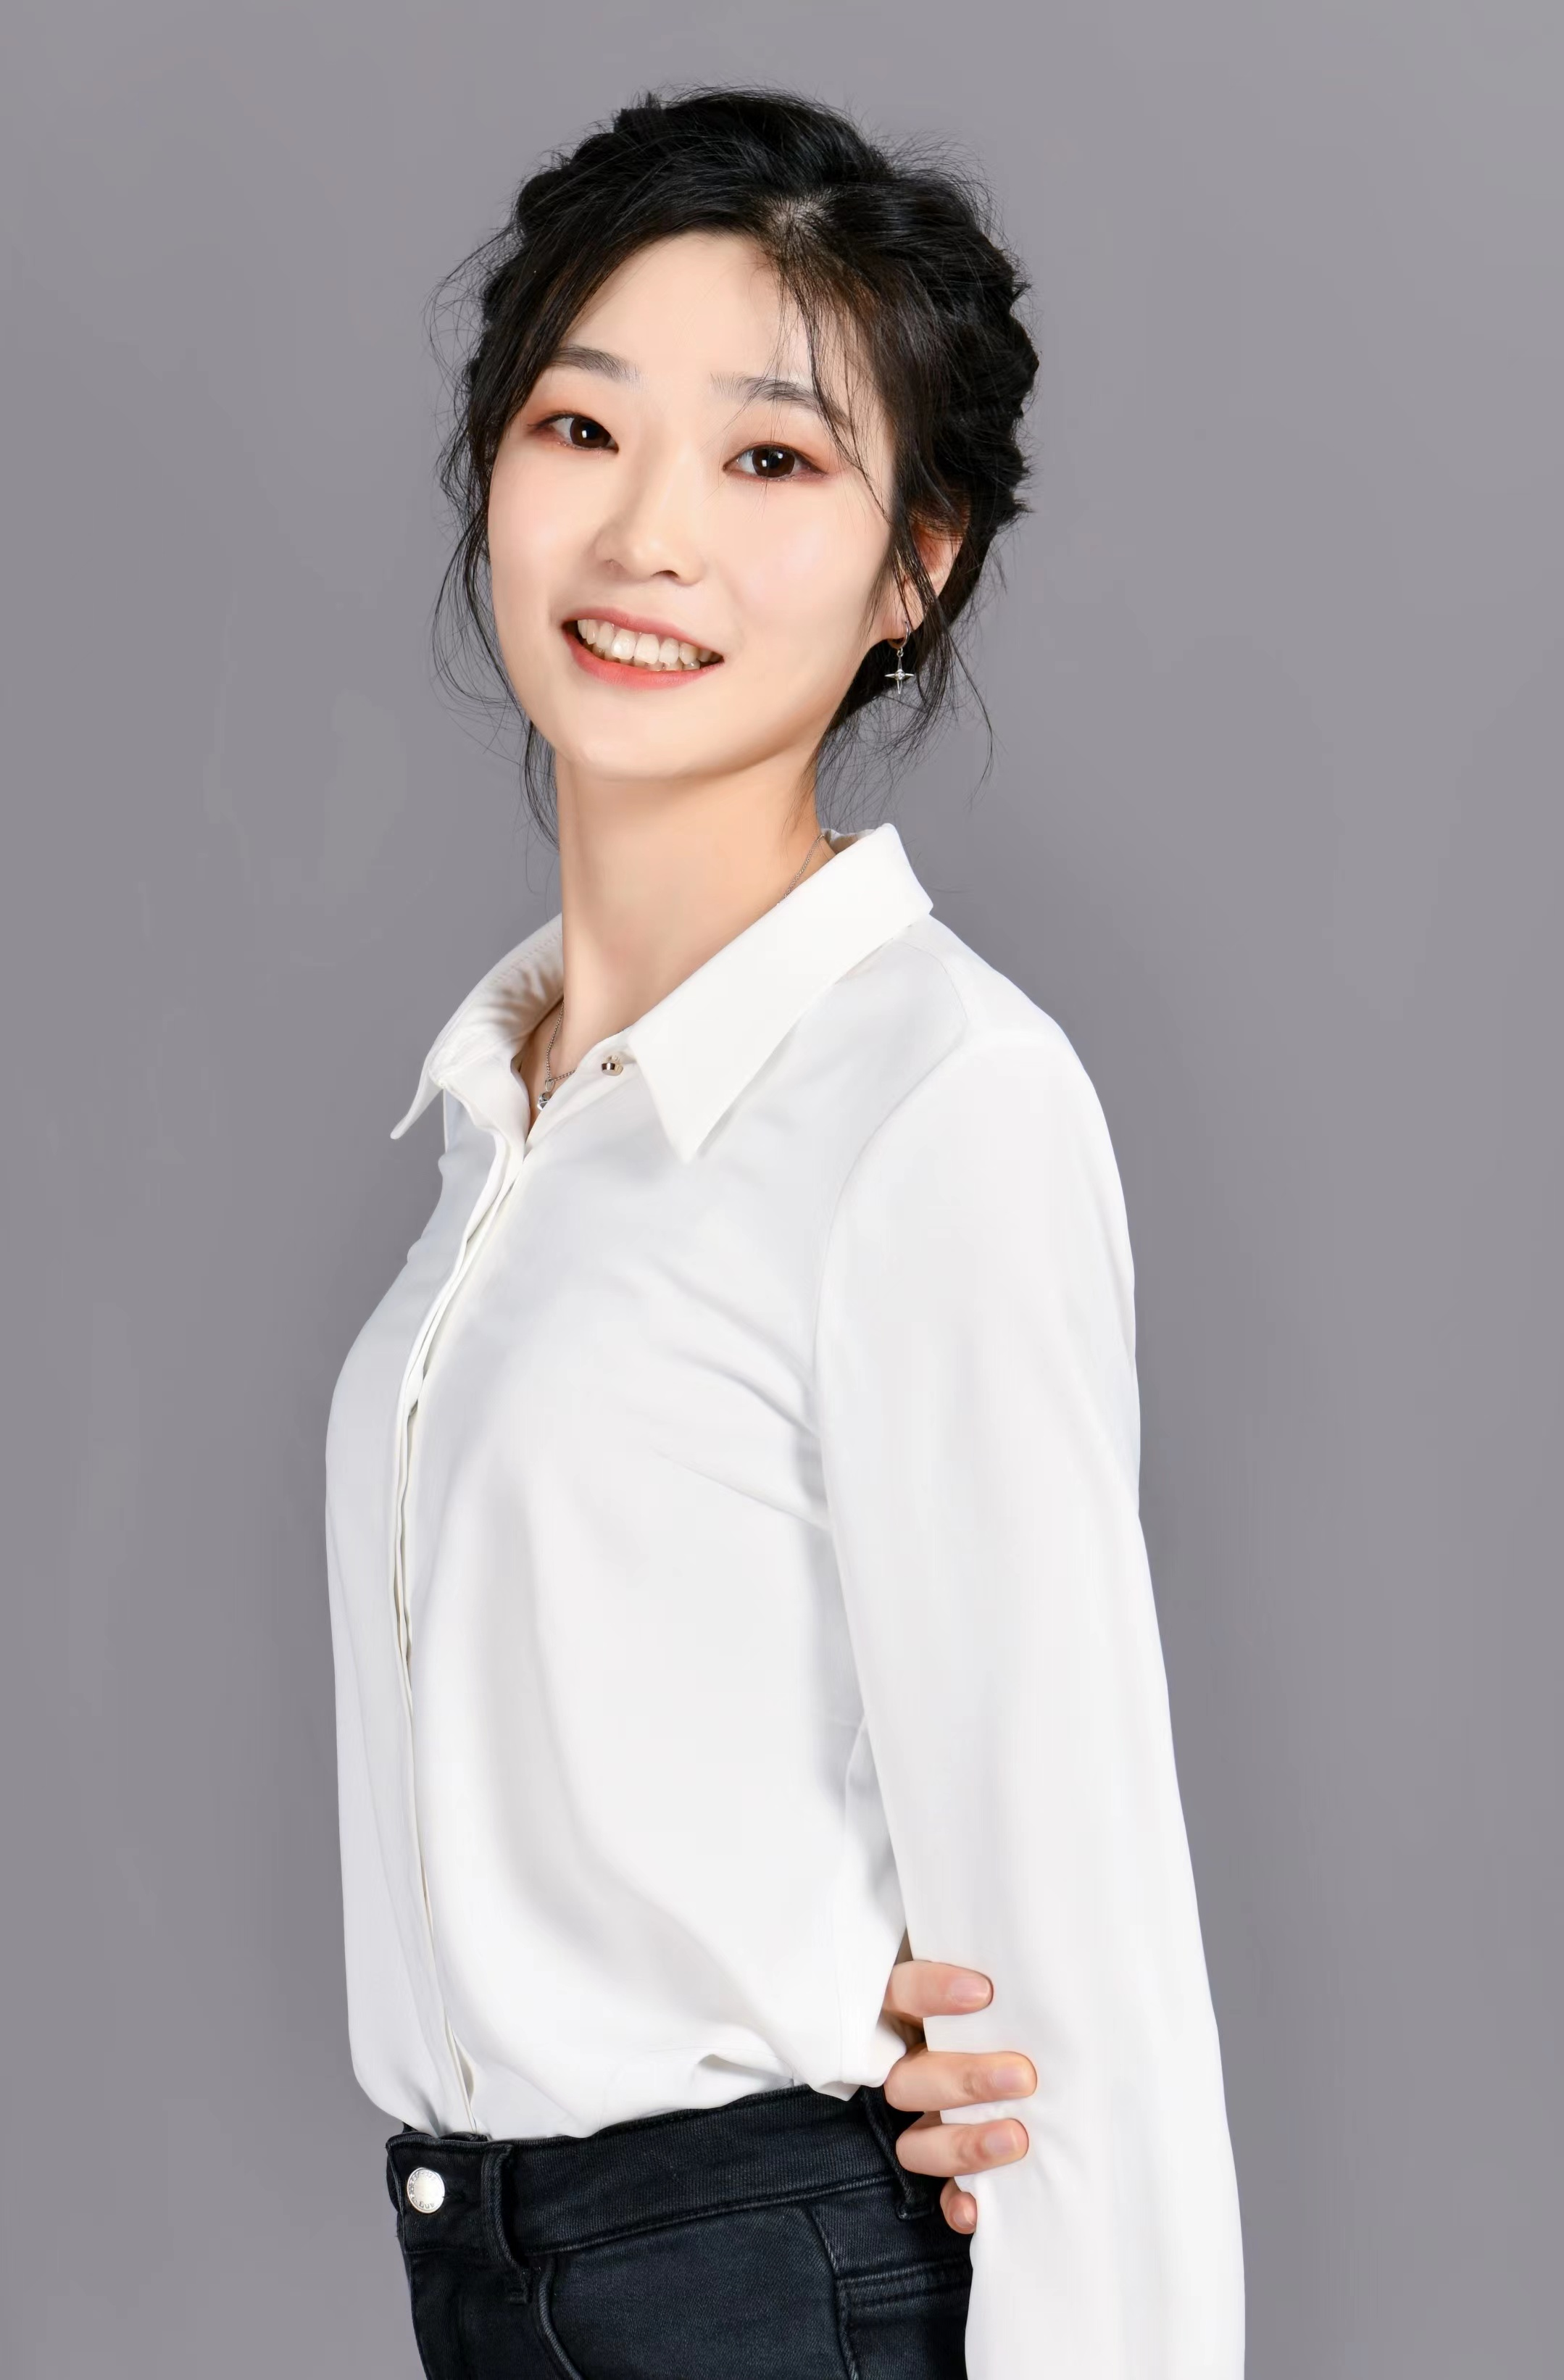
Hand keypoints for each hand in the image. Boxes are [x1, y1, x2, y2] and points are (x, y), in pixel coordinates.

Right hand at [879, 1952, 1035, 2234]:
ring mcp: (924, 2120)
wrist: (1042, 2062)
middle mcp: (912, 2066)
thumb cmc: (1026, 2006)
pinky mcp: (945, 2162)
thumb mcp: (1011, 1984)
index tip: (983, 1993)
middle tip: (1022, 2076)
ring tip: (1017, 2138)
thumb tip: (1075, 1958)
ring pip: (914, 2141)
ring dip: (963, 2143)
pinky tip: (979, 2209)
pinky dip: (956, 2201)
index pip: (900, 1991)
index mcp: (915, 2013)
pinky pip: (936, 2192)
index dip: (930, 1993)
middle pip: (908, 2078)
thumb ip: (1018, 1977)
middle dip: (964, 2079)